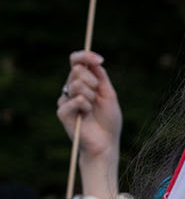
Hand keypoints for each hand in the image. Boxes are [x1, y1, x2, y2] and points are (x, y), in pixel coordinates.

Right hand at [58, 50, 122, 164]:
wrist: (106, 142)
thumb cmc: (109, 120)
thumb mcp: (109, 95)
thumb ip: (101, 78)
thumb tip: (95, 62)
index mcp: (83, 82)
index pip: (77, 61)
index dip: (85, 56)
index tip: (100, 59)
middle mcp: (71, 89)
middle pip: (78, 70)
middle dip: (93, 82)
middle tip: (97, 97)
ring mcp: (65, 100)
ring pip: (77, 84)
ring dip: (91, 96)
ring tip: (92, 109)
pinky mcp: (62, 112)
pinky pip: (75, 100)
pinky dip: (85, 106)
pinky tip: (86, 115)